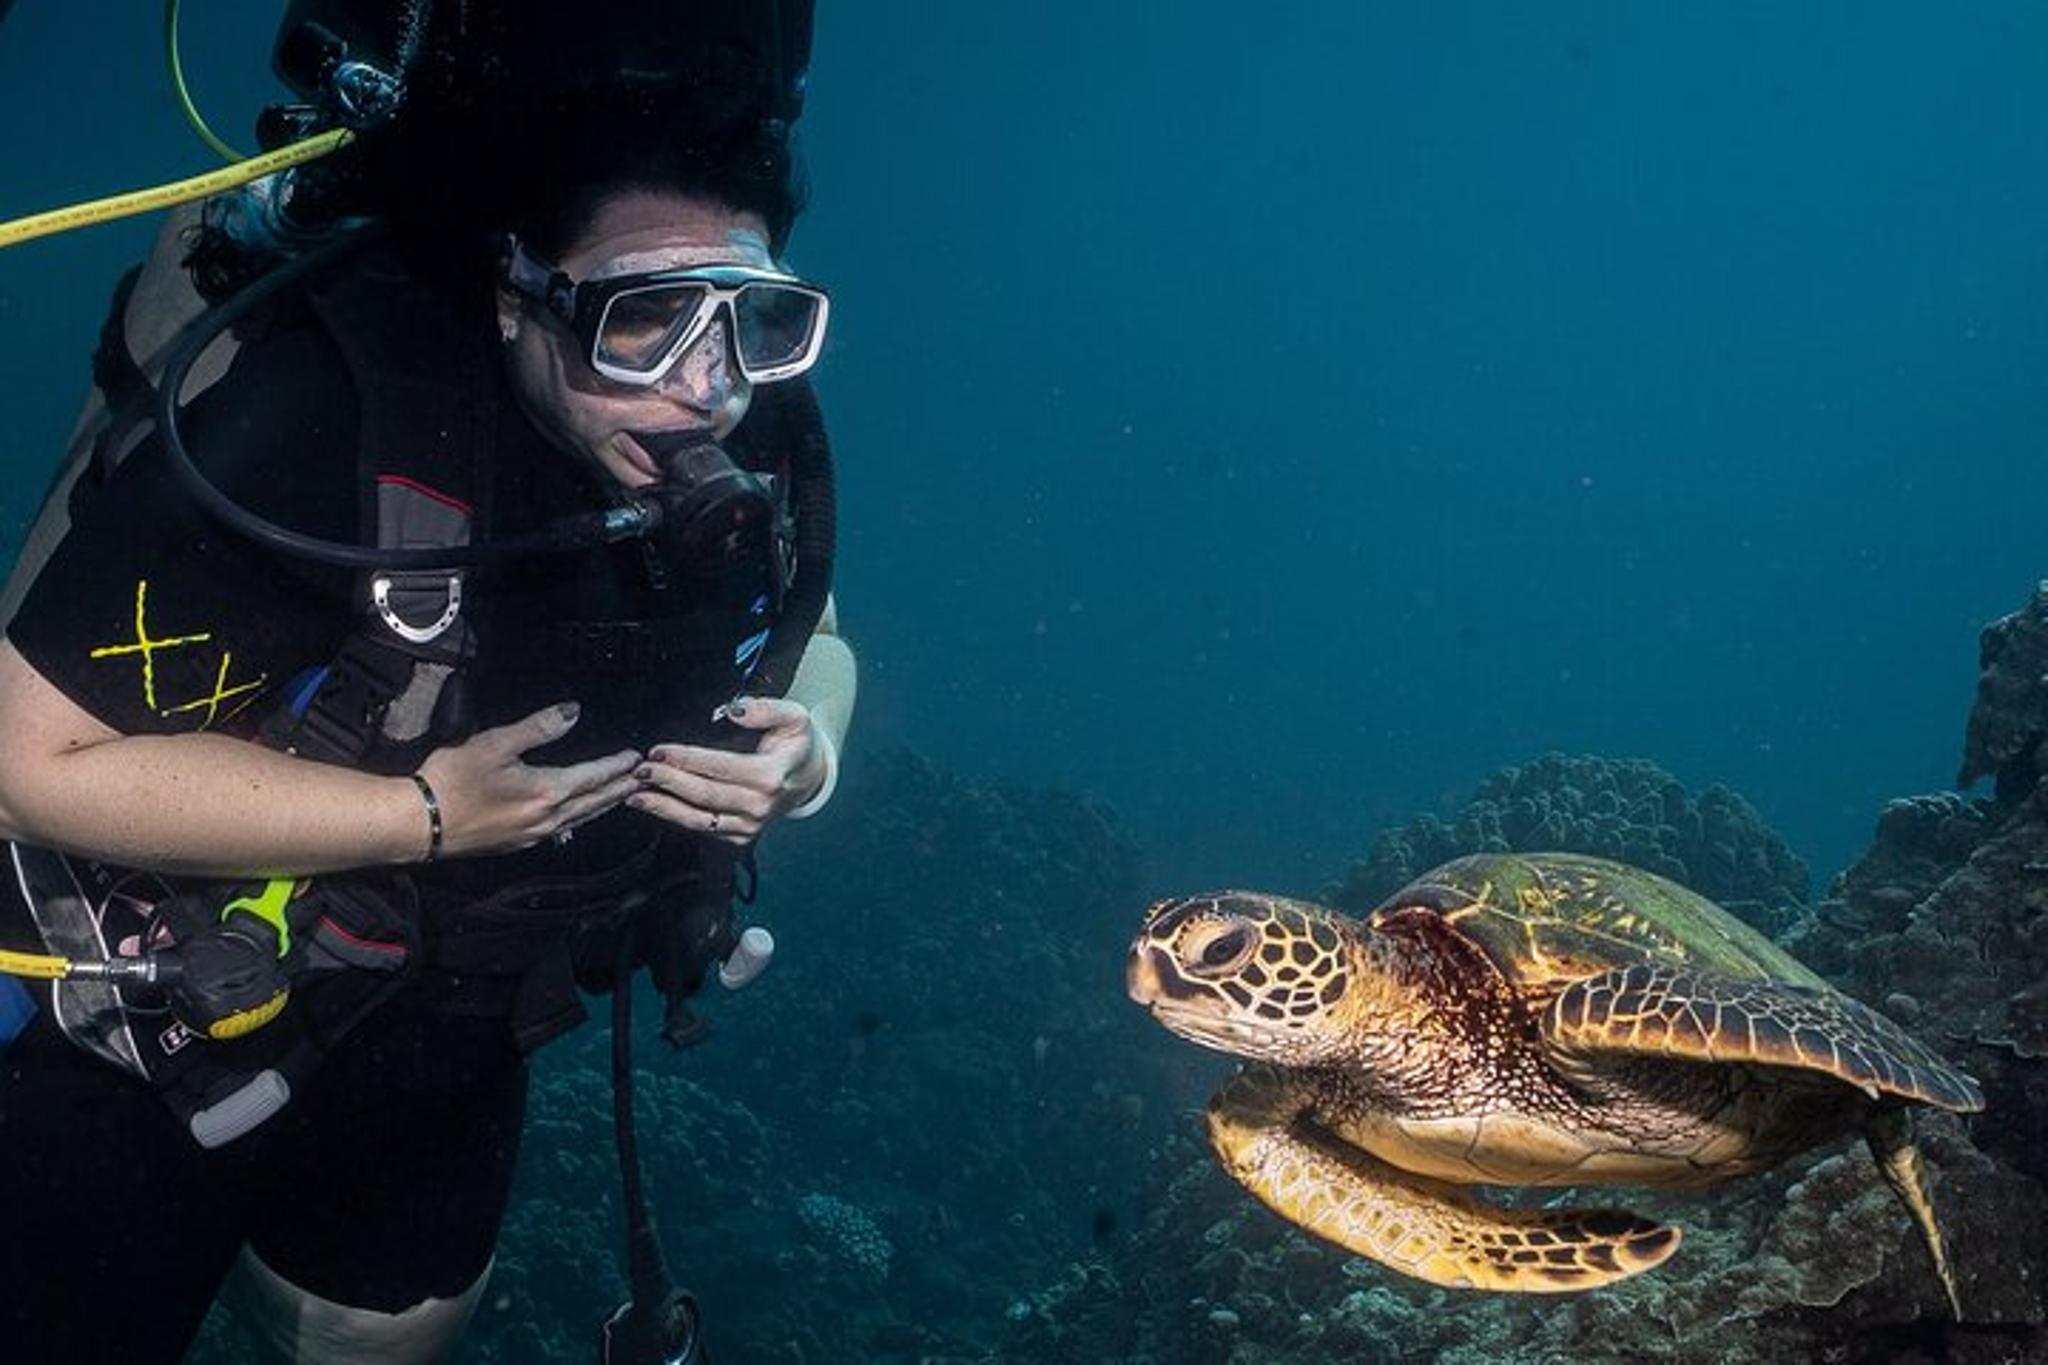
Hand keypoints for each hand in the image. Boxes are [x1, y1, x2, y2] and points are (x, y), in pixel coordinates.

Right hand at [414, 702, 641, 857]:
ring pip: (581, 819)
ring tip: (618, 796)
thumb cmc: (453, 779)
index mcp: (547, 791)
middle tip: (641, 779)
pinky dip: (580, 819)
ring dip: (602, 806)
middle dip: (619, 788)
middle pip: (594, 802)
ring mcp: (534, 835)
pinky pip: (562, 830)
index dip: (616, 766)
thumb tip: (573, 712)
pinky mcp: (518, 843)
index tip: (636, 757)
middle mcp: (548, 818)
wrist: (421, 822)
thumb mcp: (496, 743)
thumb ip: (538, 728)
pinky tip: (578, 817)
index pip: (593, 776)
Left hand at [629, 696, 828, 845]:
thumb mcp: (794, 717)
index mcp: (770, 776)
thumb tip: (732, 710)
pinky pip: (702, 828)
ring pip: (698, 819)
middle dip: (667, 782)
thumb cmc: (797, 744)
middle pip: (704, 794)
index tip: (659, 750)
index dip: (686, 759)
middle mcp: (759, 805)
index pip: (720, 767)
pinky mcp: (740, 836)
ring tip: (635, 796)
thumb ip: (765, 709)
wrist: (808, 779)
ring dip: (663, 807)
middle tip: (640, 771)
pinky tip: (655, 805)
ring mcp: (750, 825)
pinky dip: (675, 817)